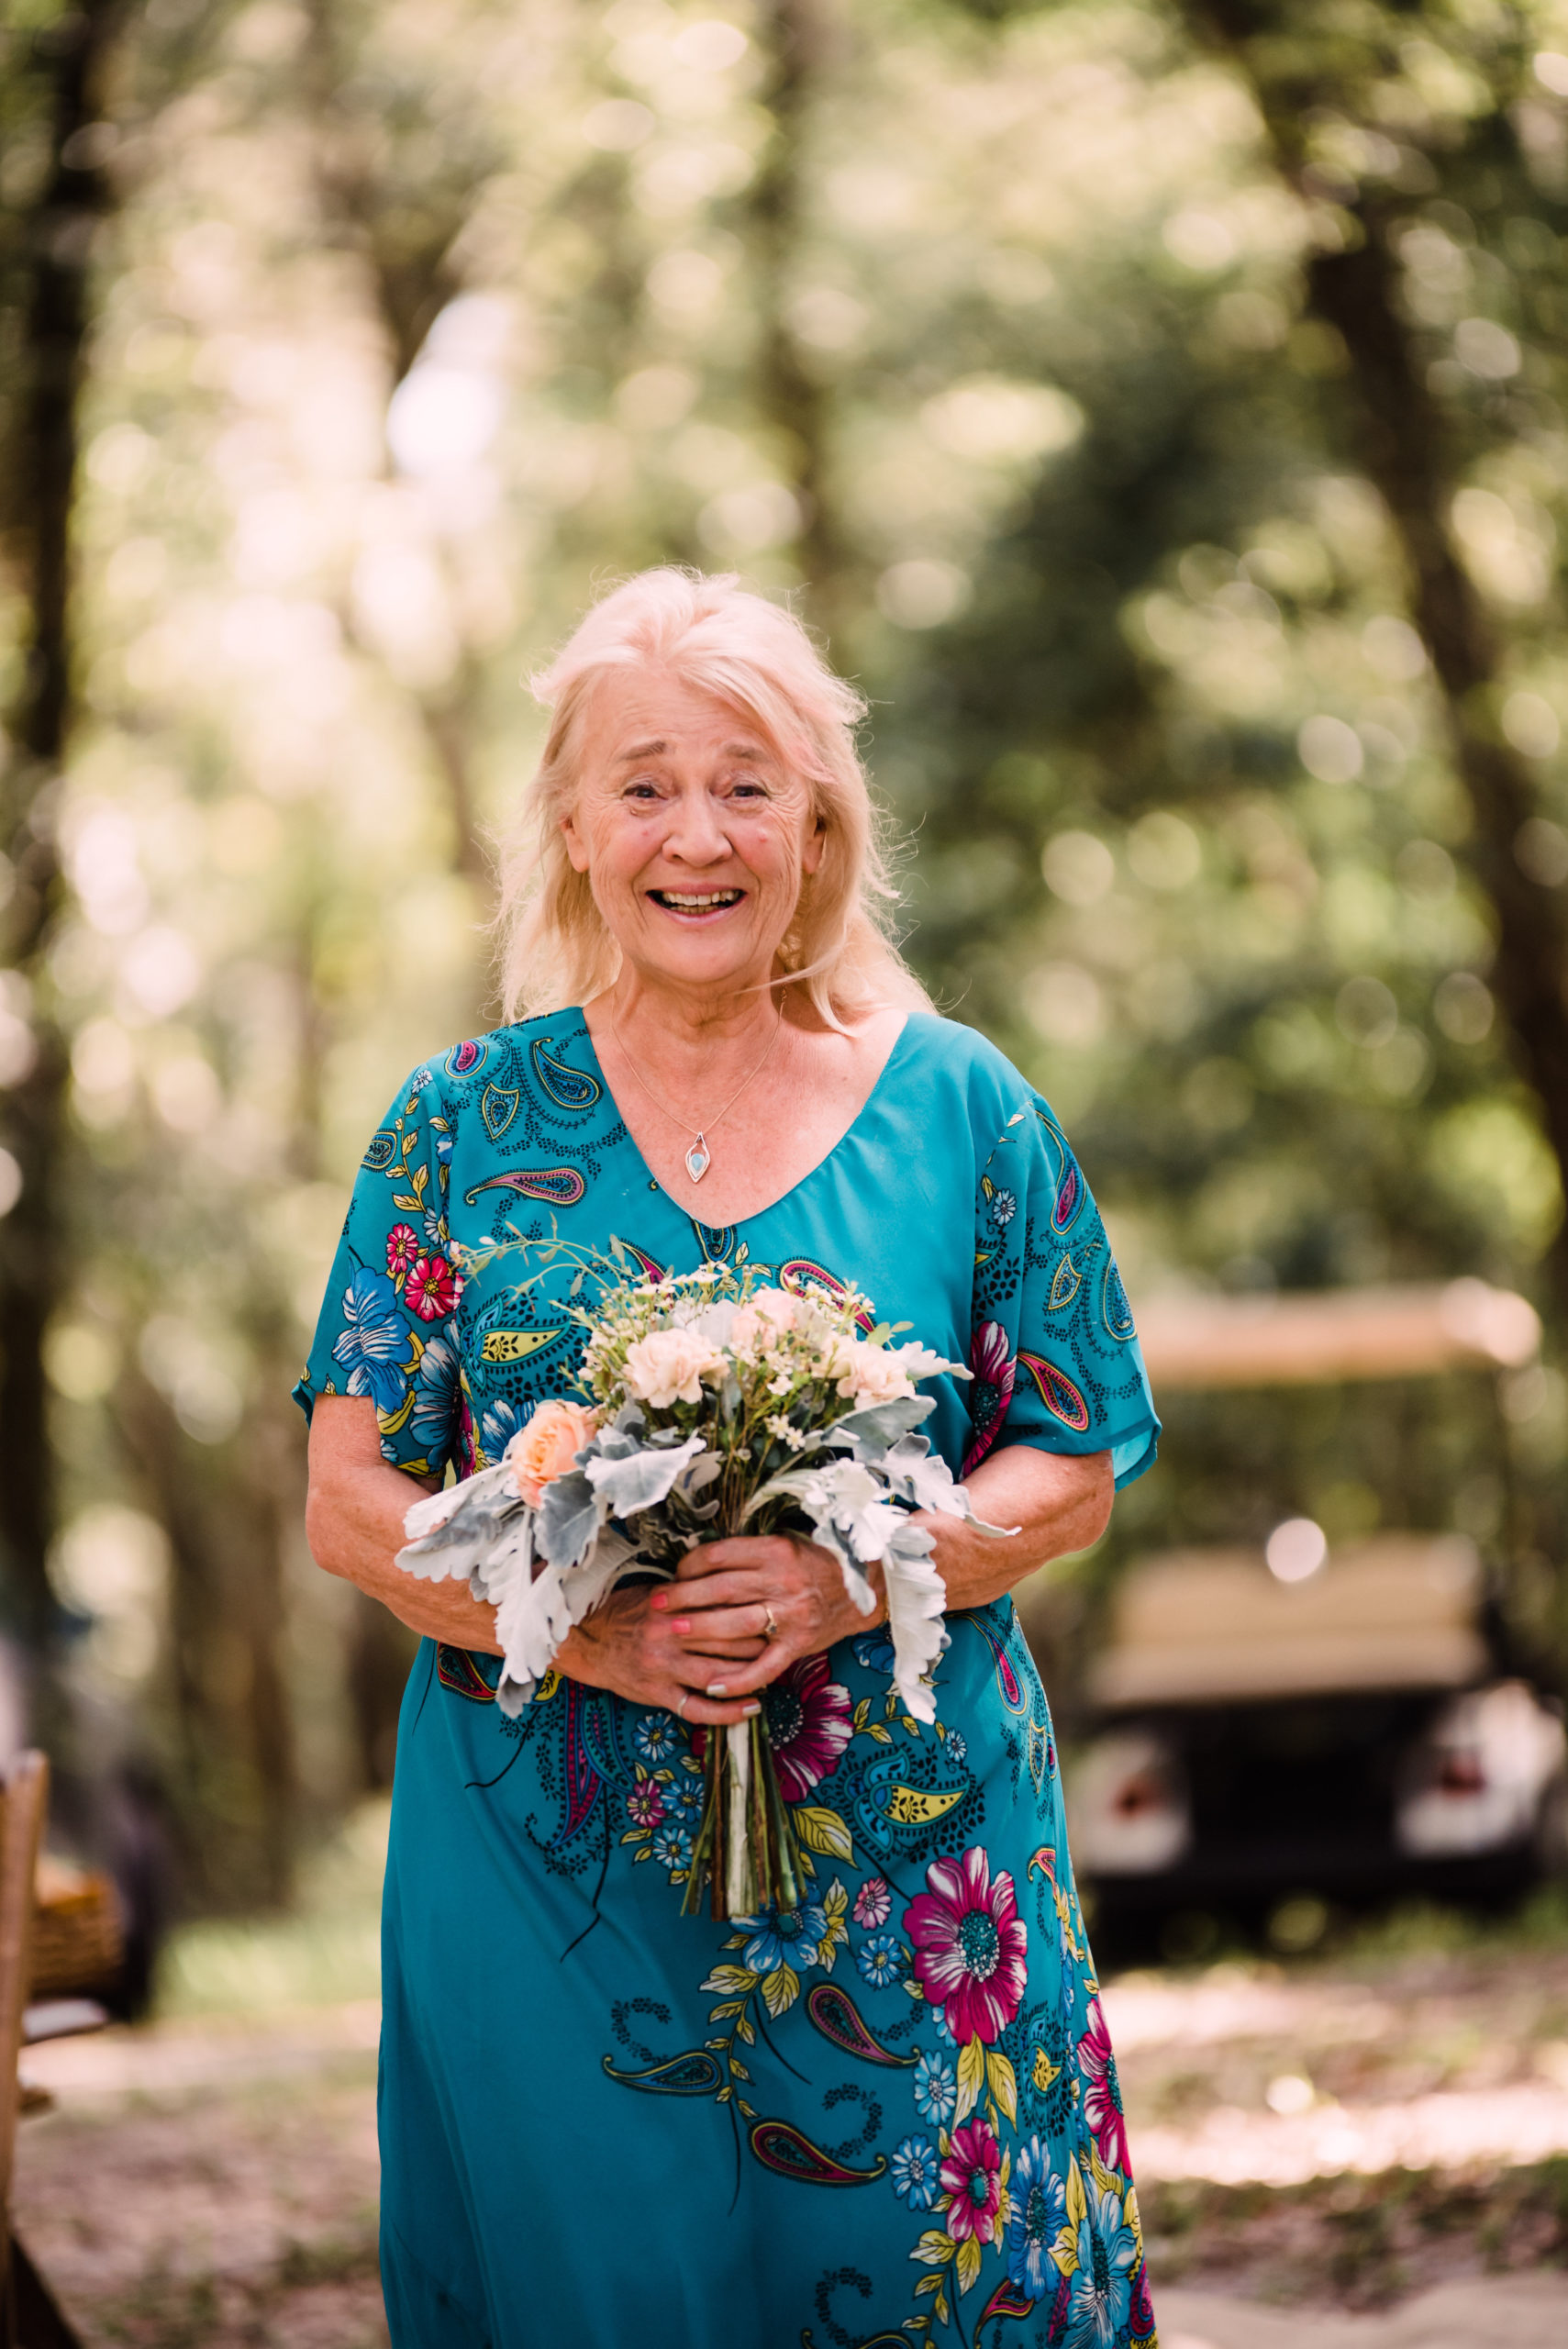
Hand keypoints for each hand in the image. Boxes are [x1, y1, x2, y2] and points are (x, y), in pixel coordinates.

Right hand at [555, 1582, 767, 1726]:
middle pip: (726, 1640)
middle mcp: (669, 1636)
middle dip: (758, 1642)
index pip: (722, 1606)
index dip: (751, 1609)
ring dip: (750, 1676)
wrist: (586, 1641)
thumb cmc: (626, 1612)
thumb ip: (691, 1593)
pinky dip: (727, 1711)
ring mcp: (663, 1668)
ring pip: (717, 1675)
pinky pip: (697, 1708)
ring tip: (774, 1673)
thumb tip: (733, 1582)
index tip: (773, 1609)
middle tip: (782, 1640)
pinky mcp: (657, 1694)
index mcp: (671, 1605)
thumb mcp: (656, 1593)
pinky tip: (752, 1707)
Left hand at [650, 1534, 880, 1700]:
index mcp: (776, 1550)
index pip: (719, 1555)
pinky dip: (737, 1678)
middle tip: (657, 1602)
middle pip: (719, 1588)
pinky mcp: (799, 1644)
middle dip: (683, 1596)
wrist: (866, 1589)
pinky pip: (763, 1666)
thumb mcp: (786, 1543)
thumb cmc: (818, 1563)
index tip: (675, 1573)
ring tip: (672, 1631)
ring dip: (699, 1629)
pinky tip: (713, 1684)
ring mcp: (792, 1615)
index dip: (689, 1565)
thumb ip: (749, 1553)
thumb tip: (701, 1560)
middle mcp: (783, 1581)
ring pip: (734, 1623)